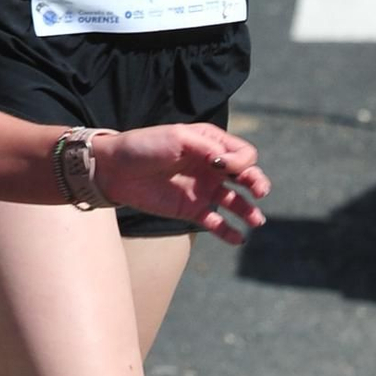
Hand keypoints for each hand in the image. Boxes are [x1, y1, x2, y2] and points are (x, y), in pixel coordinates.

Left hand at [93, 125, 269, 245]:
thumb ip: (207, 147)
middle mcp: (211, 167)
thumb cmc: (144, 146)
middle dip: (257, 183)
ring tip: (255, 220)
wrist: (115, 170)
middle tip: (260, 192)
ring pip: (235, 202)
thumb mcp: (177, 137)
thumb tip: (233, 163)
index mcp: (210, 144)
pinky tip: (238, 238)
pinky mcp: (191, 210)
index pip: (242, 154)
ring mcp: (203, 189)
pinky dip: (229, 232)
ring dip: (248, 210)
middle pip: (246, 177)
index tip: (222, 165)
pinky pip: (216, 223)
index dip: (241, 161)